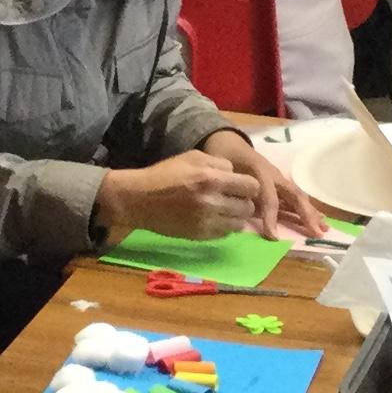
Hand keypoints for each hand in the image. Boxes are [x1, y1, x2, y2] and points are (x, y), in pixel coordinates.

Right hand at [98, 149, 262, 240]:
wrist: (140, 199)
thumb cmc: (165, 174)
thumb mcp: (193, 157)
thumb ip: (219, 164)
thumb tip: (236, 175)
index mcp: (211, 179)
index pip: (251, 186)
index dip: (248, 185)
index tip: (240, 185)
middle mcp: (212, 202)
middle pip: (248, 207)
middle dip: (243, 201)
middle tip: (232, 198)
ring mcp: (206, 222)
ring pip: (240, 224)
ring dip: (235, 216)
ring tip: (223, 209)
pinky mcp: (200, 236)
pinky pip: (225, 234)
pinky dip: (223, 226)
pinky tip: (213, 218)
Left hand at [207, 128, 321, 237]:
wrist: (229, 143)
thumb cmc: (224, 158)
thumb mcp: (221, 171)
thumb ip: (228, 188)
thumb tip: (234, 210)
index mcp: (259, 170)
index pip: (268, 196)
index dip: (271, 216)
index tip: (273, 237)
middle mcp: (274, 175)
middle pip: (293, 194)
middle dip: (306, 214)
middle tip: (317, 232)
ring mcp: (279, 179)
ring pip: (298, 197)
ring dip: (311, 213)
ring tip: (324, 228)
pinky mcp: (280, 185)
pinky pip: (295, 198)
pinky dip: (307, 210)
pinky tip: (318, 221)